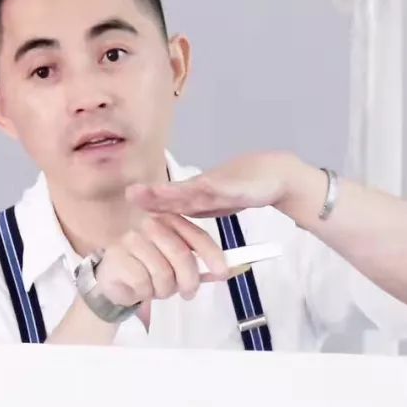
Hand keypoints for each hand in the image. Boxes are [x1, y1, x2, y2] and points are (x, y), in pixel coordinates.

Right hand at [93, 213, 229, 307]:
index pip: (195, 235)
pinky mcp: (117, 257)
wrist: (112, 282)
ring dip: (164, 290)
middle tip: (188, 293)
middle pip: (181, 255)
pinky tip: (140, 289)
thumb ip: (198, 266)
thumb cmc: (147, 271)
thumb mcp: (176, 267)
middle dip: (188, 280)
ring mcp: (131, 239)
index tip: (223, 273)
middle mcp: (149, 224)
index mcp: (168, 221)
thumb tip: (225, 271)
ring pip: (162, 273)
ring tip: (158, 290)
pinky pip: (144, 283)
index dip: (212, 254)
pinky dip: (146, 293)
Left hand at [126, 151, 305, 217]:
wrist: (275, 175)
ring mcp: (222, 186)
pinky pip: (226, 190)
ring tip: (157, 192)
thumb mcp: (214, 204)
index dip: (152, 200)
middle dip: (155, 194)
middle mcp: (205, 188)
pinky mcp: (240, 188)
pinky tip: (201, 187)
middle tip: (133, 193)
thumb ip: (195, 210)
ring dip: (176, 191)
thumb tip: (174, 231)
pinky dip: (214, 189)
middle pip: (177, 193)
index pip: (171, 200)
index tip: (131, 199)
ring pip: (196, 190)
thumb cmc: (242, 188)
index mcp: (197, 195)